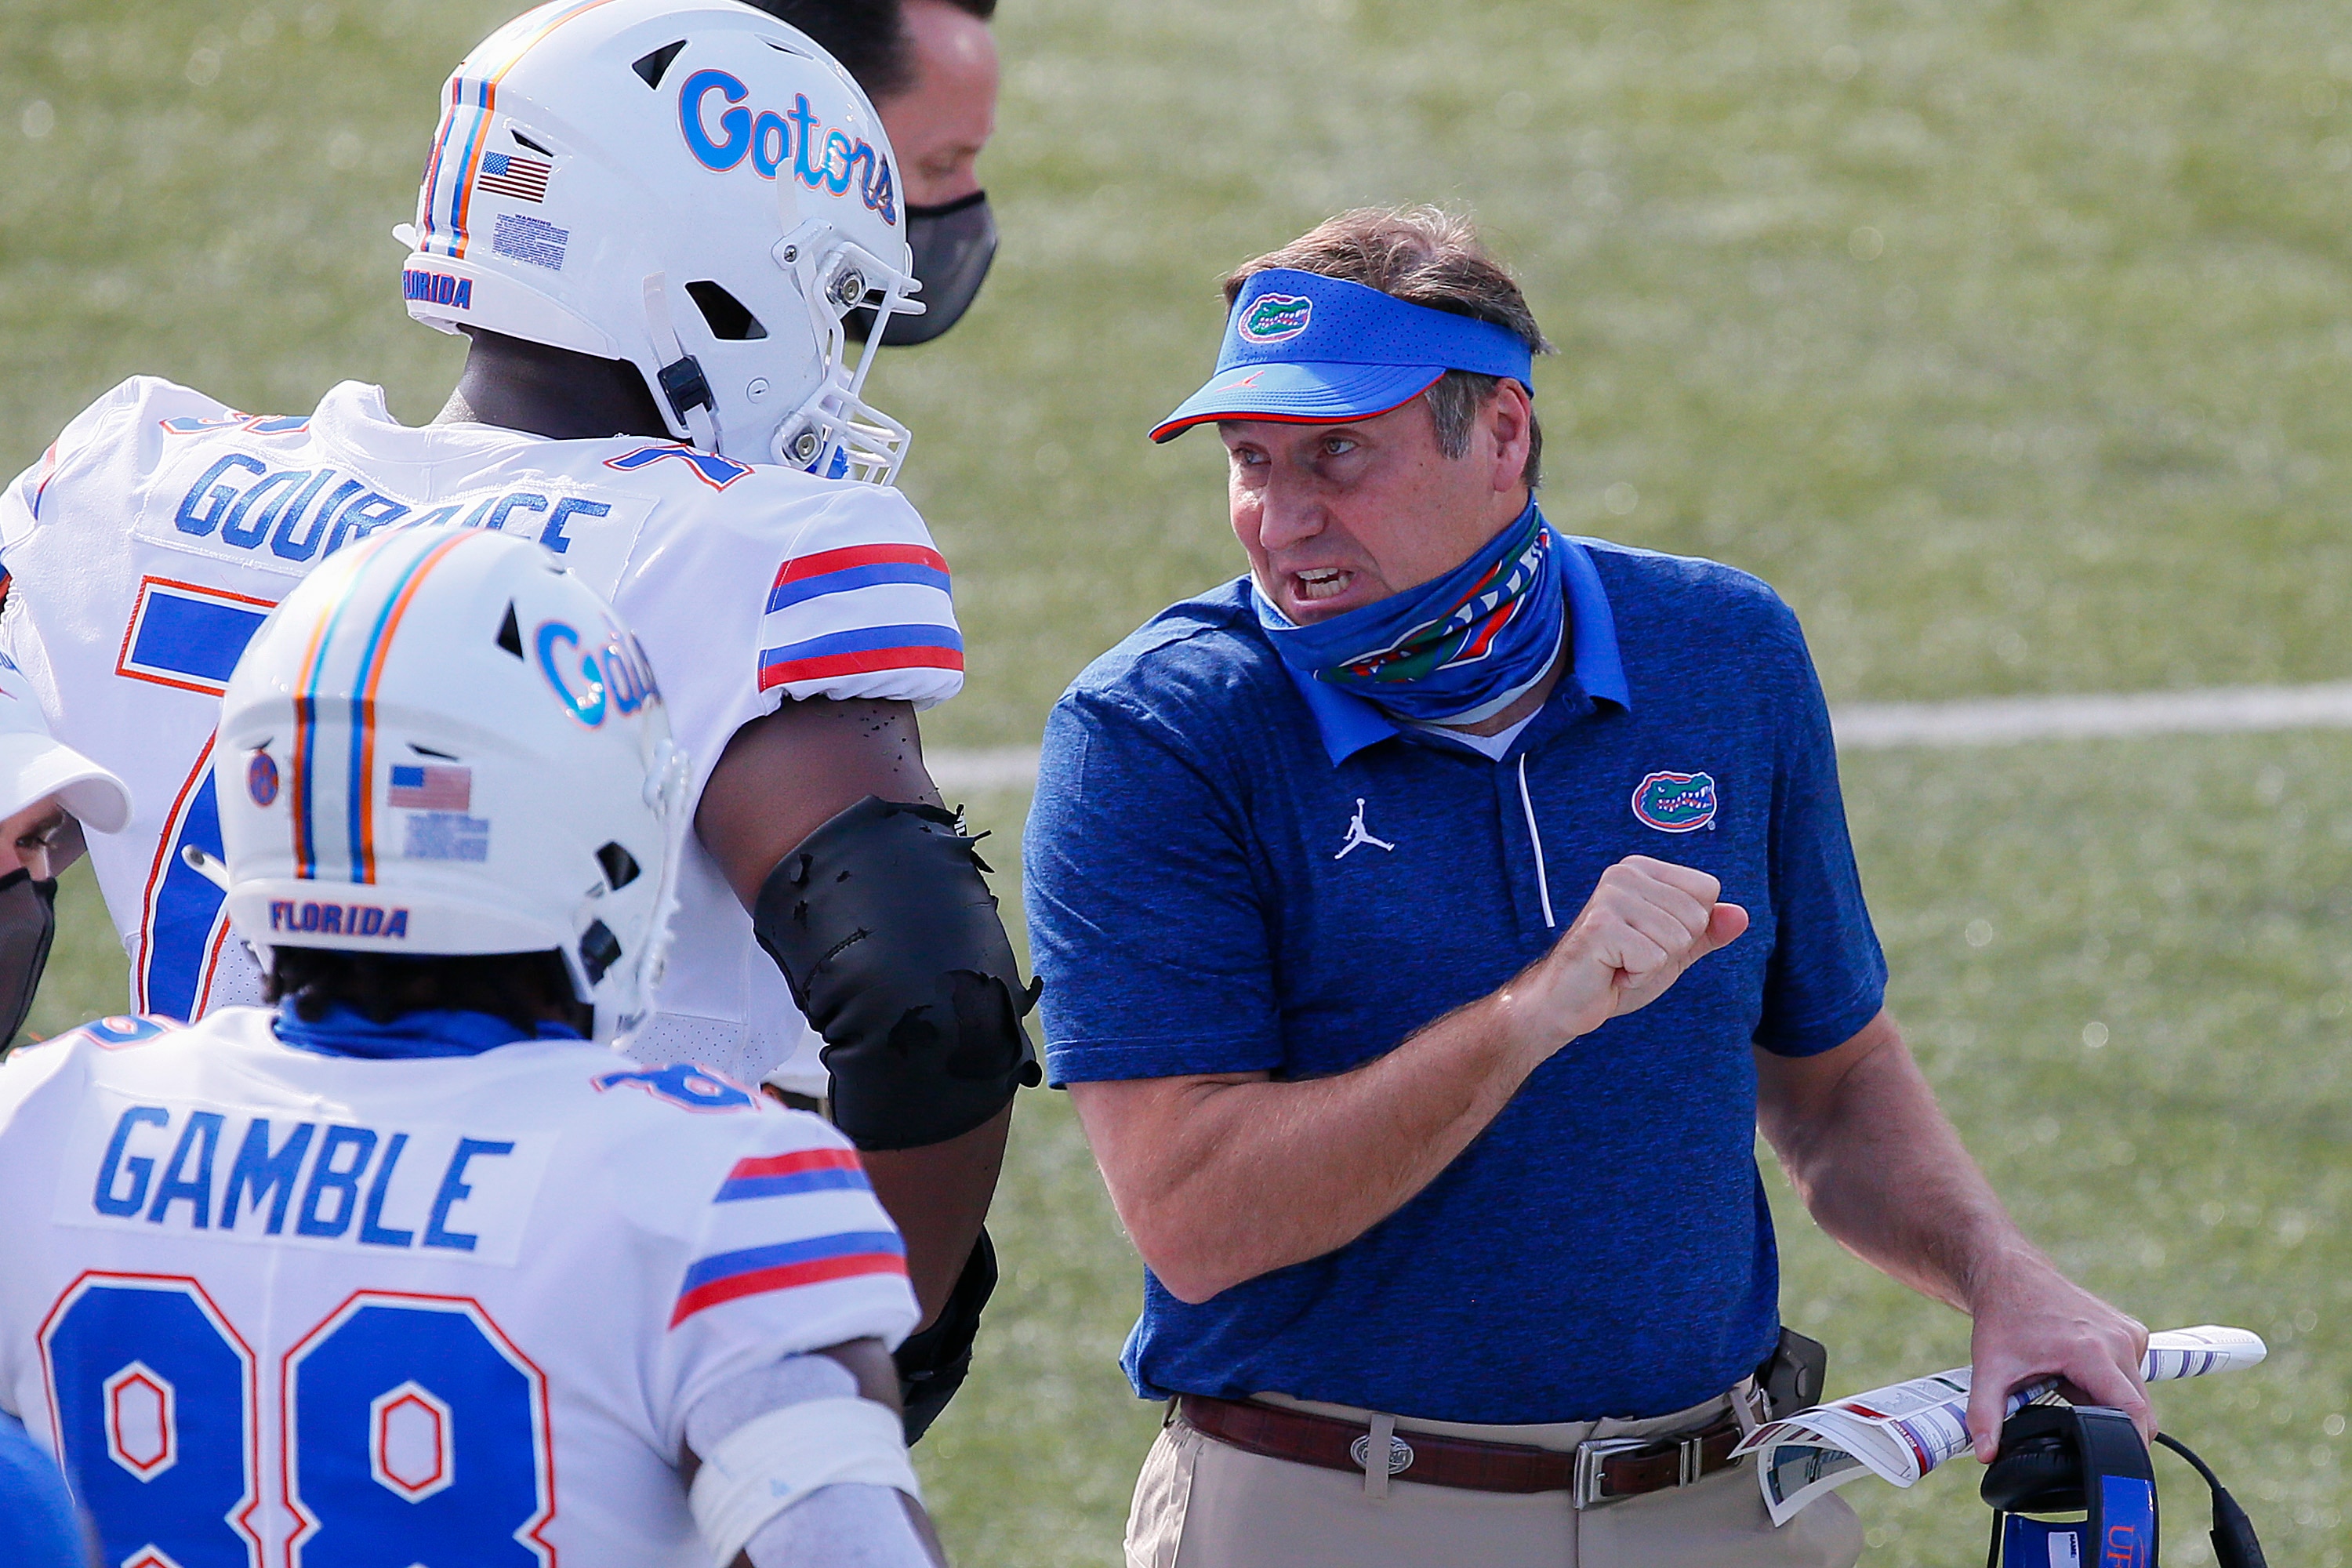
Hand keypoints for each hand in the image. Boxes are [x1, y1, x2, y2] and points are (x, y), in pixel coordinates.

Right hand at [1502, 856, 1747, 1059]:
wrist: (1567, 1002)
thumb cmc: (1617, 971)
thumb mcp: (1673, 950)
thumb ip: (1707, 932)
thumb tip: (1742, 915)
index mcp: (1642, 869)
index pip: (1707, 890)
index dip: (1690, 928)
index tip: (1651, 939)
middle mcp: (1624, 873)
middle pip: (1695, 916)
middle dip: (1672, 949)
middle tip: (1633, 955)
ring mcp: (1610, 898)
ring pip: (1677, 938)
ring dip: (1653, 965)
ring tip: (1621, 963)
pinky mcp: (1600, 927)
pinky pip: (1654, 959)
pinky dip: (1637, 977)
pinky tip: (1612, 972)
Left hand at [1964, 1249, 2150, 1459]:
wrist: (2010, 1274)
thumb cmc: (2002, 1318)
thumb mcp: (1988, 1368)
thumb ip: (1985, 1414)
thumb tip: (1985, 1453)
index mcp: (2092, 1352)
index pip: (2133, 1411)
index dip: (2131, 1445)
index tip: (2118, 1466)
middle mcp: (2119, 1340)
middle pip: (2139, 1408)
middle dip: (2113, 1428)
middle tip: (2072, 1420)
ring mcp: (2129, 1333)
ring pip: (2136, 1392)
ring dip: (2108, 1402)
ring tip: (2066, 1385)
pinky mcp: (2132, 1330)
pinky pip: (2132, 1373)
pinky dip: (2111, 1383)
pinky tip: (2078, 1370)